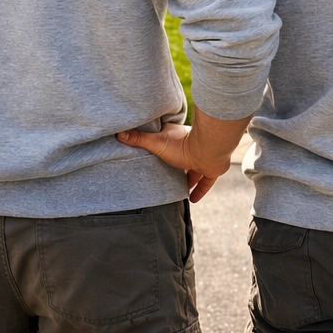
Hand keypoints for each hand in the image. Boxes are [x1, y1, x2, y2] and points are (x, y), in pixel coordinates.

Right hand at [118, 113, 242, 202]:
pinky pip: (206, 182)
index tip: (157, 153)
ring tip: (179, 188)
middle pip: (183, 158)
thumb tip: (119, 133)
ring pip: (195, 170)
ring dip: (189, 178)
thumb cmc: (181, 145)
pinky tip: (193, 199)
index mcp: (178, 139)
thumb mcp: (156, 143)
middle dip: (177, 166)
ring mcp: (203, 159)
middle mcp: (192, 149)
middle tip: (166, 176)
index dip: (164, 147)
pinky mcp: (212, 170)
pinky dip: (200, 190)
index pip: (169, 143)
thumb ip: (139, 139)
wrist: (207, 150)